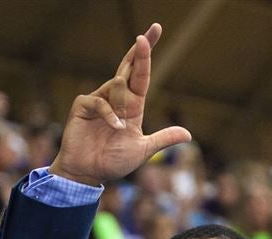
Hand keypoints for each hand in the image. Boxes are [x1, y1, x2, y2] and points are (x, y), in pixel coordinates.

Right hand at [49, 24, 190, 185]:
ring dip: (123, 103)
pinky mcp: (83, 106)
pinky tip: (115, 128)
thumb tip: (188, 135)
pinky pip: (100, 101)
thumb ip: (163, 140)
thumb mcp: (142, 150)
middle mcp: (116, 98)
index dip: (146, 55)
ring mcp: (99, 100)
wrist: (87, 174)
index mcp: (132, 106)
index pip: (141, 75)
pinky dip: (109, 114)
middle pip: (128, 67)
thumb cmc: (111, 162)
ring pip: (117, 85)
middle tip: (151, 32)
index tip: (155, 31)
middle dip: (141, 50)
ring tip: (121, 126)